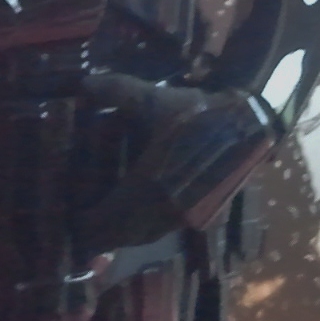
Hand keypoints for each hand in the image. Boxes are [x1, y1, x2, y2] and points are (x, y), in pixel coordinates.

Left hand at [79, 73, 272, 250]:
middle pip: (123, 234)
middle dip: (100, 235)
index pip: (108, 218)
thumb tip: (83, 84)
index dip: (85, 224)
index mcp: (148, 184)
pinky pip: (162, 231)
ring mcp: (183, 213)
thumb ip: (118, 91)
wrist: (249, 125)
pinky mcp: (199, 212)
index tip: (70, 220)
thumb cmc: (199, 114)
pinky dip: (144, 231)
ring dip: (123, 236)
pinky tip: (138, 221)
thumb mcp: (156, 99)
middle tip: (81, 228)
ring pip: (145, 236)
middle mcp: (163, 207)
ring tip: (105, 228)